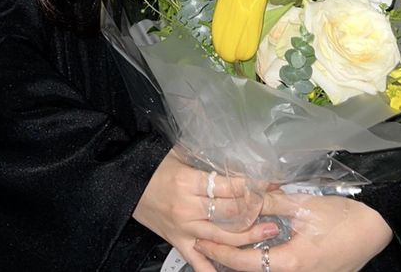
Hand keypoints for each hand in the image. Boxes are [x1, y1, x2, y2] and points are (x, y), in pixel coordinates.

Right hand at [133, 150, 279, 271]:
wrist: (124, 185)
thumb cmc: (152, 165)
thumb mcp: (177, 151)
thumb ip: (204, 151)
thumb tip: (231, 142)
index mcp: (188, 183)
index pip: (228, 187)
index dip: (252, 186)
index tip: (270, 183)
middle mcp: (188, 208)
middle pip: (230, 214)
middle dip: (256, 210)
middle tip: (277, 207)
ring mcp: (183, 229)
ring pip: (222, 238)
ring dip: (248, 236)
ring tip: (269, 232)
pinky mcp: (177, 242)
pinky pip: (198, 261)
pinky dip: (214, 267)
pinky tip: (233, 268)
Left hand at [195, 192, 392, 271]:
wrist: (377, 228)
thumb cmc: (343, 216)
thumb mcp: (304, 206)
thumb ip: (271, 204)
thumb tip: (245, 196)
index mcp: (292, 263)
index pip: (245, 262)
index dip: (220, 252)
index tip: (201, 241)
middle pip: (253, 270)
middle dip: (228, 257)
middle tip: (206, 240)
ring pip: (266, 270)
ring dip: (245, 257)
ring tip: (224, 241)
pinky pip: (280, 267)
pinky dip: (263, 257)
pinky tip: (255, 244)